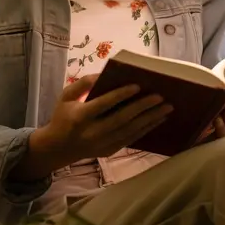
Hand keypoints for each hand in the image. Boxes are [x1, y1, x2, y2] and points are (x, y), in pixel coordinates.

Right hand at [20, 75, 172, 177]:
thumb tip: (105, 74)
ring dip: (151, 118)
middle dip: (143, 107)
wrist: (58, 148)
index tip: (138, 85)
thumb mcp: (66, 96)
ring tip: (167, 107)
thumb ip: (83, 83)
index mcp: (80, 117)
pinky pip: (132, 139)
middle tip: (161, 96)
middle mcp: (93, 132)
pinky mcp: (110, 151)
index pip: (103, 105)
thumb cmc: (63, 116)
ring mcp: (103, 144)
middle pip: (122, 118)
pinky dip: (146, 129)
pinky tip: (158, 119)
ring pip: (131, 130)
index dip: (120, 95)